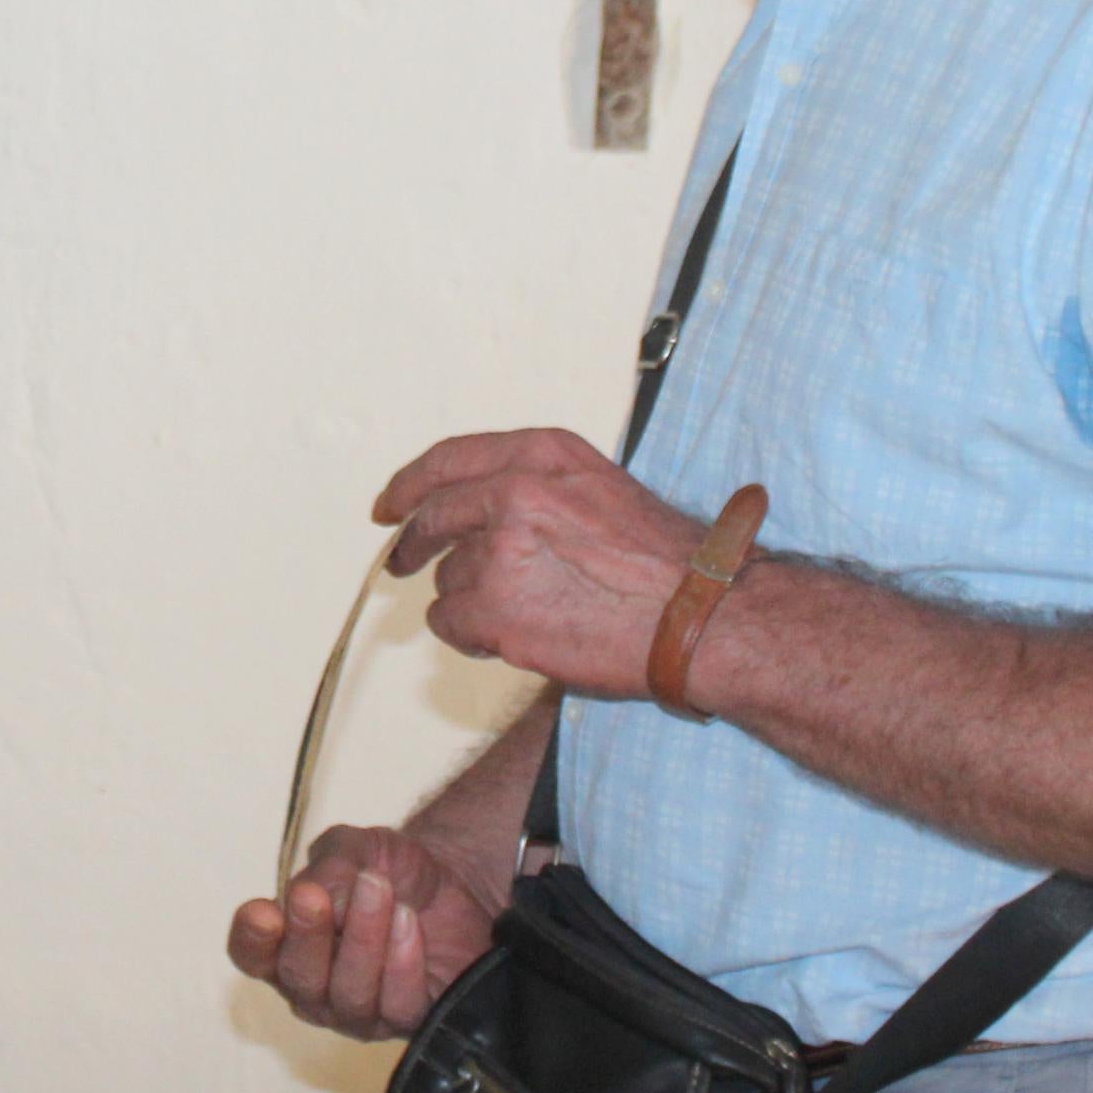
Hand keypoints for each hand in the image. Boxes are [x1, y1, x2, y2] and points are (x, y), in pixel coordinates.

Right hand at [227, 823, 498, 1039]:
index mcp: (285, 946)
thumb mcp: (354, 848)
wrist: (449, 881)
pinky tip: (409, 925)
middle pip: (298, 978)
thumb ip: (328, 867)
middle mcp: (314, 988)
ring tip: (379, 890)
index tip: (264, 912)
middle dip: (307, 935)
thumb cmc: (388, 869)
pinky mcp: (408, 1020)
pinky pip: (399, 1005)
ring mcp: (359, 1012)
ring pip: (350, 996)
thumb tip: (310, 896)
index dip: (251, 939)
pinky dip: (403, 963)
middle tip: (315, 894)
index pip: (252, 955)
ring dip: (363, 940)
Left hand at [377, 427, 702, 700]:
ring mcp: (502, 550)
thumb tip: (476, 513)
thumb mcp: (597, 489)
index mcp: (542, 455)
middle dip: (412, 545)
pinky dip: (471, 635)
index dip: (410, 484)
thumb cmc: (663, 562)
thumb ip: (536, 488)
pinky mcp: (495, 608)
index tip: (389, 505)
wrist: (702, 616)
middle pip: (434, 518)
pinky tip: (514, 637)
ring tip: (529, 614)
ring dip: (471, 600)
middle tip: (402, 563)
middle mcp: (515, 491)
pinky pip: (450, 622)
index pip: (449, 460)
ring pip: (449, 579)